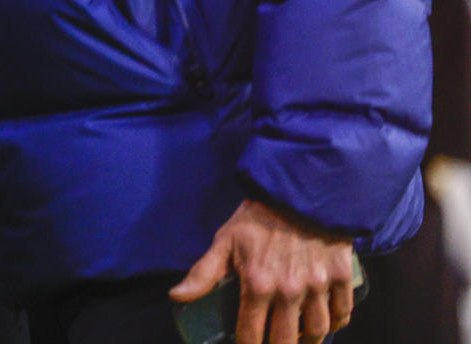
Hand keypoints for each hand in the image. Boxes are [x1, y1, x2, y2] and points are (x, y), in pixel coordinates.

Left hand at [170, 198, 354, 343]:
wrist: (297, 190)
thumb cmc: (257, 217)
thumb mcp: (225, 241)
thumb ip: (203, 273)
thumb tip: (176, 296)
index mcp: (258, 285)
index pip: (251, 334)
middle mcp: (290, 292)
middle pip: (287, 341)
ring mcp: (318, 286)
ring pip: (318, 330)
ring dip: (310, 340)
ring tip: (300, 340)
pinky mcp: (341, 276)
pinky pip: (343, 311)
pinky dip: (338, 323)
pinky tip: (327, 324)